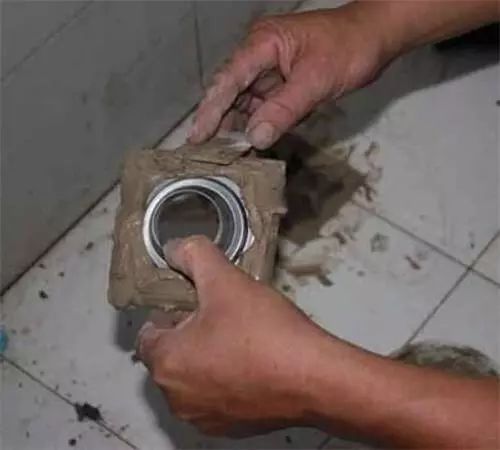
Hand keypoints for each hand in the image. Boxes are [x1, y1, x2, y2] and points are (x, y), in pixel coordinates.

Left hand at [136, 236, 341, 435]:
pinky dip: (227, 381)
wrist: (315, 377)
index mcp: (166, 363)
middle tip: (222, 315)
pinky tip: (254, 363)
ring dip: (207, 358)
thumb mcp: (225, 280)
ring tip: (241, 338)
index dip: (170, 311)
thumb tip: (175, 247)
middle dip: (189, 334)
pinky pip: (217, 397)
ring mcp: (204, 418)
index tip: (197, 302)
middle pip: (171, 356)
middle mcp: (177, 398)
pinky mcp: (232, 429)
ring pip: (194, 377)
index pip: (149, 333)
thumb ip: (194, 256)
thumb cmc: (264, 330)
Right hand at [189, 4, 394, 148]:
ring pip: (245, 101)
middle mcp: (260, 54)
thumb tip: (255, 138)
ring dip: (237, 126)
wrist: (376, 37)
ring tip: (223, 154)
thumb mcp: (317, 80)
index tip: (197, 137)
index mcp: (263, 43)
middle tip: (205, 153)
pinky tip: (249, 142)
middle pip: (230, 91)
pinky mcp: (281, 82)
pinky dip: (257, 123)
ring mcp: (270, 69)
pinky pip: (262, 105)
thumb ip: (284, 109)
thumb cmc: (350, 48)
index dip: (211, 110)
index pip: (229, 79)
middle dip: (218, 121)